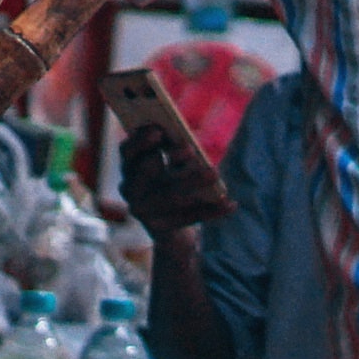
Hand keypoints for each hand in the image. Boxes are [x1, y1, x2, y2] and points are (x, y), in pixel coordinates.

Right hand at [113, 119, 228, 235]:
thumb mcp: (172, 165)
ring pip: (171, 197)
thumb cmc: (172, 183)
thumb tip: (189, 144)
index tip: (158, 130)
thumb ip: (174, 151)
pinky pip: (188, 218)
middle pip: (147, 172)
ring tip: (214, 172)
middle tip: (190, 149)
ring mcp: (143, 211)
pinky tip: (230, 204)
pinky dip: (211, 211)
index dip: (140, 141)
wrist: (169, 228)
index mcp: (129, 168)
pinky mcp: (160, 228)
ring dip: (194, 182)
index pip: (127, 151)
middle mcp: (130, 189)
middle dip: (169, 159)